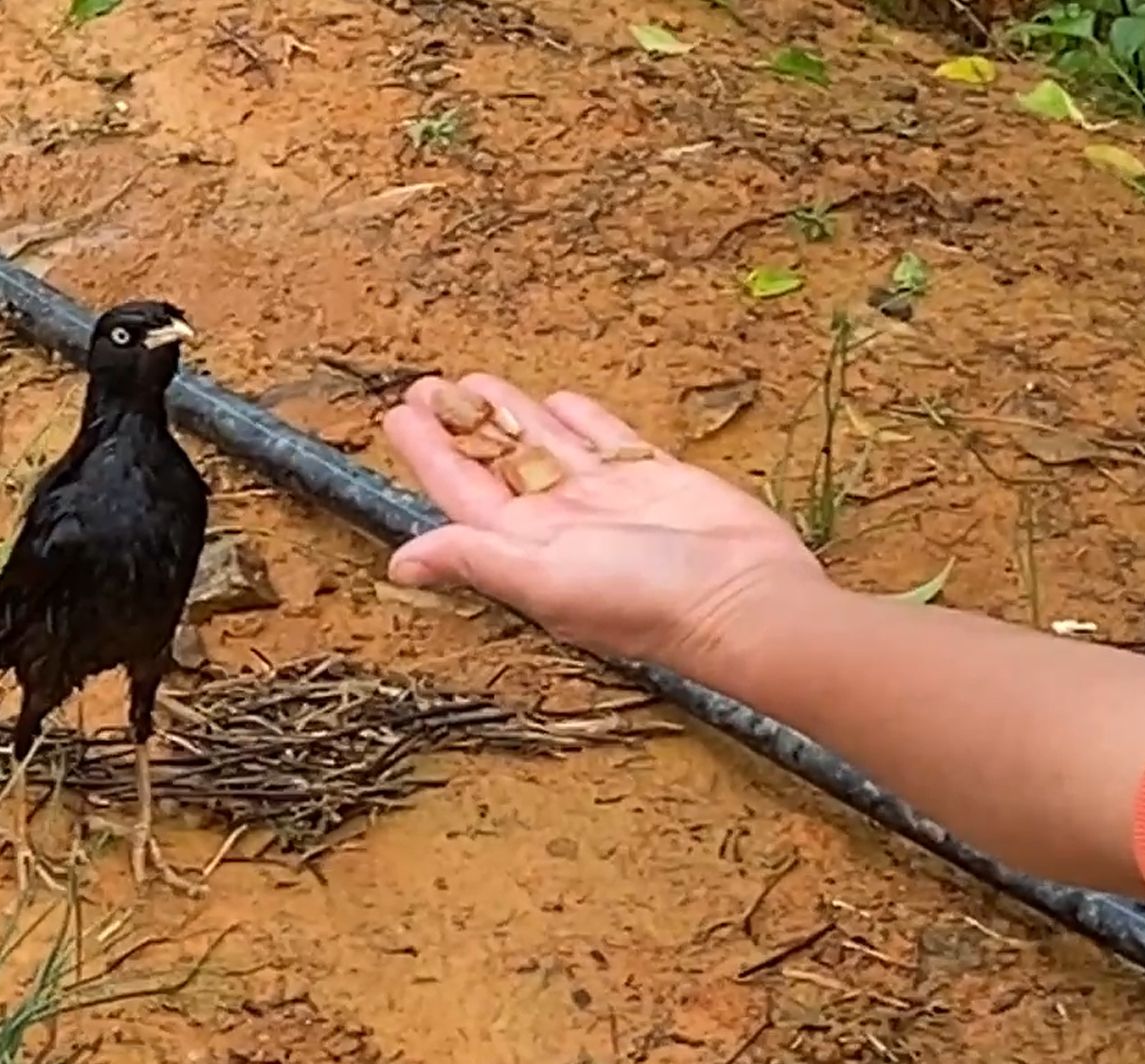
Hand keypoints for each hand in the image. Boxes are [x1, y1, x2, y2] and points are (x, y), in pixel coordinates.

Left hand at [383, 374, 826, 665]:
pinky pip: (608, 441)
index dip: (428, 452)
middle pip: (496, 462)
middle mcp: (561, 523)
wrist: (746, 600)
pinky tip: (560, 400)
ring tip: (477, 382)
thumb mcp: (546, 578)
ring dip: (511, 414)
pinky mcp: (656, 479)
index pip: (461, 491)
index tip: (398, 414)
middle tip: (427, 385)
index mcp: (526, 546)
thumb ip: (475, 560)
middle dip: (460, 425)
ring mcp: (609, 499)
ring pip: (546, 444)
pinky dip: (582, 420)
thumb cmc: (647, 600)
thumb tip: (398, 566)